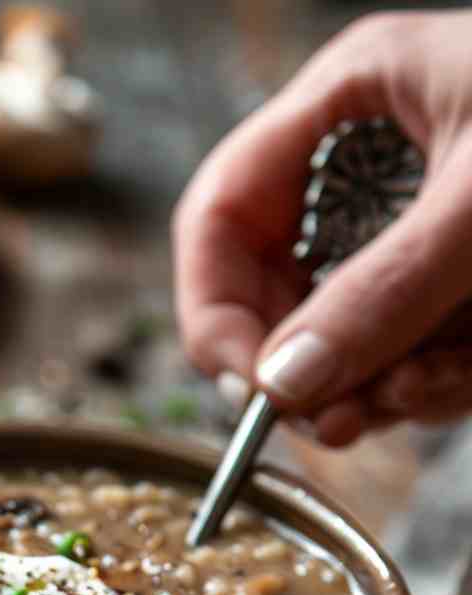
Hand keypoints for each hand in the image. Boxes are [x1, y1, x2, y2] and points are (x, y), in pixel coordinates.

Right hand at [175, 11, 471, 445]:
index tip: (249, 386)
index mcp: (351, 104)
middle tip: (337, 422)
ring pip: (343, 338)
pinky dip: (436, 381)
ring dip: (383, 383)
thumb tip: (280, 385)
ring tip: (436, 382)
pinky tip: (468, 370)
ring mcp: (411, 233)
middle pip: (275, 289)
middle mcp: (367, 173)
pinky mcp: (454, 287)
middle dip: (310, 362)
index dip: (214, 306)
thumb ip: (380, 296)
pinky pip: (409, 354)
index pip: (221, 213)